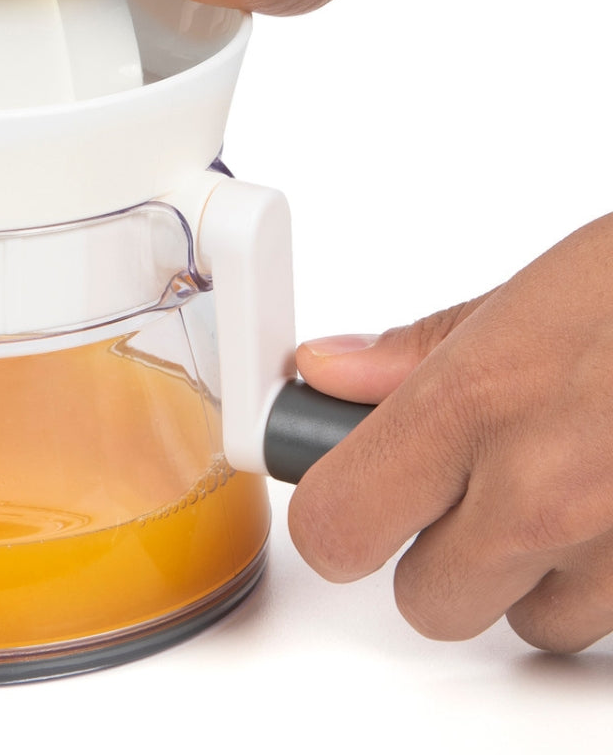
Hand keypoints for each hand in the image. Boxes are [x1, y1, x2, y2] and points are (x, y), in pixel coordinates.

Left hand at [289, 213, 612, 653]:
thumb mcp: (537, 289)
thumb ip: (422, 348)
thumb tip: (331, 372)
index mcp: (479, 400)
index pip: (336, 524)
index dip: (333, 516)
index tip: (343, 490)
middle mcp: (546, 491)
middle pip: (425, 601)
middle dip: (436, 551)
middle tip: (469, 483)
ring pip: (528, 623)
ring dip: (531, 572)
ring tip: (572, 481)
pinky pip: (610, 626)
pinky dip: (607, 581)